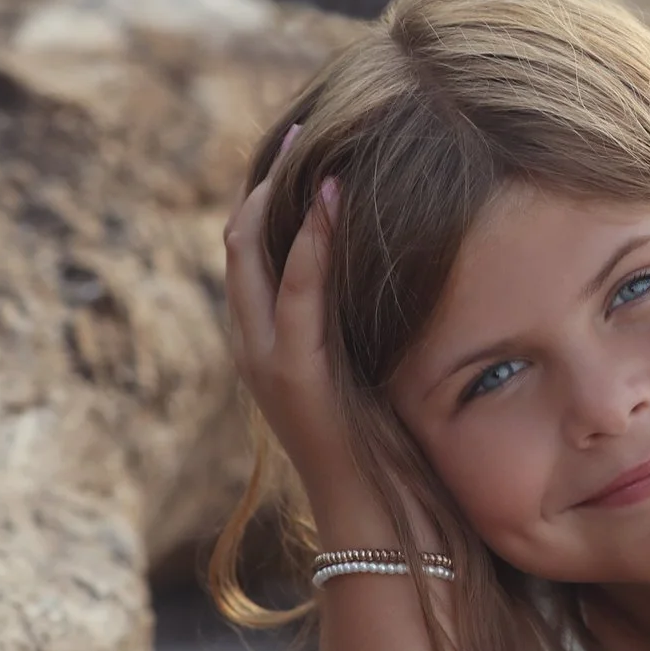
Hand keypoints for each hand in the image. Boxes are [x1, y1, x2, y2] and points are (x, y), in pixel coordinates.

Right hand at [221, 124, 380, 532]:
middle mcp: (255, 344)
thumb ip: (372, 325)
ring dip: (279, 199)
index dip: (270, 196)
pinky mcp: (294, 376)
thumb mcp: (377, 369)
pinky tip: (332, 204)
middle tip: (298, 128)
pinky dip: (310, 246)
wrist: (379, 522)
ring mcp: (266, 361)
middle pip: (239, 241)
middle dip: (264, 182)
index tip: (305, 146)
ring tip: (307, 145)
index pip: (253, 250)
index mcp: (271, 340)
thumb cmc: (392, 450)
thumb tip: (410, 274)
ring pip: (252, 258)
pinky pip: (296, 297)